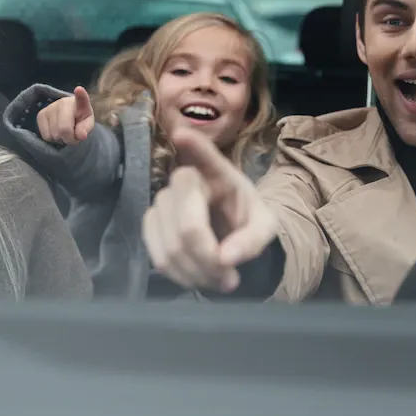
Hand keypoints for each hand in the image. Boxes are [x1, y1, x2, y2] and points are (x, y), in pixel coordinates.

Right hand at [36, 86, 94, 145]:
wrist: (68, 118)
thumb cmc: (80, 120)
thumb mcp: (87, 124)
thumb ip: (86, 129)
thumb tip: (81, 136)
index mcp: (78, 103)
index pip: (81, 98)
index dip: (80, 94)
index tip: (79, 90)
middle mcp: (62, 102)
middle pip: (64, 129)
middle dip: (69, 139)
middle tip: (73, 137)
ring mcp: (49, 107)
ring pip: (54, 135)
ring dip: (60, 139)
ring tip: (64, 133)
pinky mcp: (40, 115)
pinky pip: (46, 136)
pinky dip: (52, 139)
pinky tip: (56, 131)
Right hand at [143, 127, 278, 292]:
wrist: (232, 238)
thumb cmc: (248, 221)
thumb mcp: (265, 228)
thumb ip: (252, 240)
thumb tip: (226, 258)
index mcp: (220, 172)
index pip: (205, 154)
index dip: (193, 146)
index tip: (182, 135)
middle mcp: (186, 179)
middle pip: (188, 224)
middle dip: (208, 259)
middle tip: (230, 279)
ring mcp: (163, 200)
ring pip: (172, 245)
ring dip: (197, 272)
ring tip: (221, 280)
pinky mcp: (151, 223)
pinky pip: (158, 256)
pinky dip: (180, 275)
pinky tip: (198, 278)